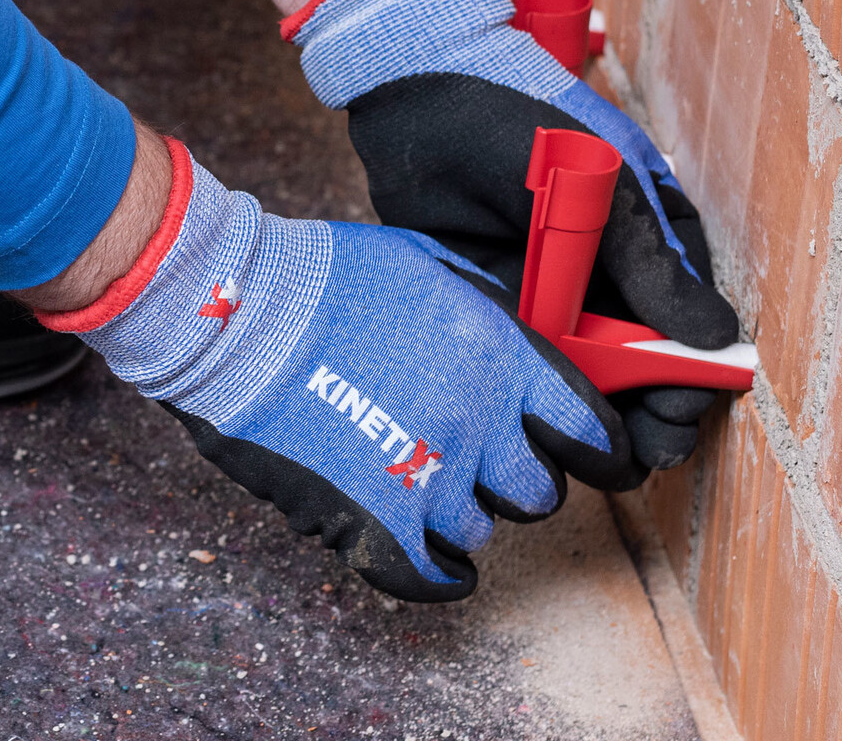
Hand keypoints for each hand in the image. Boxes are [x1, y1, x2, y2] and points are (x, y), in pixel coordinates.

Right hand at [39, 138, 638, 601]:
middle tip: (484, 461)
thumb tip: (524, 344)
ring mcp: (429, 478)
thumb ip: (490, 313)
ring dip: (459, 513)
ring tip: (421, 483)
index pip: (591, 431)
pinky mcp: (376, 522)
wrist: (238, 314)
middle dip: (518, 480)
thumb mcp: (430, 266)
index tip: (601, 462)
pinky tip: (436, 561)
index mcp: (501, 356)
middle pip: (539, 492)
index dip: (603, 453)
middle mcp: (479, 422)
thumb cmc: (323, 277)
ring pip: (480, 531)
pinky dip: (439, 574)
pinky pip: (433, 576)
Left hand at [285, 0, 740, 470]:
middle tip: (621, 456)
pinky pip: (528, 361)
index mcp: (653, 238)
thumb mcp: (599, 180)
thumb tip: (717, 343)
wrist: (415, 87)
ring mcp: (554, 291)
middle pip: (640, 368)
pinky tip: (524, 419)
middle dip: (639, 416)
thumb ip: (650, 261)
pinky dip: (534, 391)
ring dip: (584, 415)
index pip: (690, 331)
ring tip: (571, 447)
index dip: (688, 385)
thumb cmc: (518, 114)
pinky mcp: (500, 302)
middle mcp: (610, 273)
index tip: (671, 426)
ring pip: (583, 376)